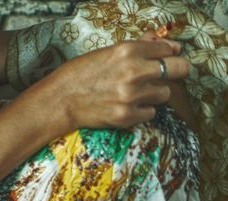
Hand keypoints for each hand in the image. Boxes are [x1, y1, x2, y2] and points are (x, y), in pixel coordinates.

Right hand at [45, 35, 189, 129]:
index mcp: (128, 51)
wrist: (58, 101)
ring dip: (153, 94)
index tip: (164, 59)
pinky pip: (151, 113)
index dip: (168, 54)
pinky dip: (141, 111)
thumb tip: (167, 45)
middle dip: (174, 71)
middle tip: (161, 76)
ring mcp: (131, 95)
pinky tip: (126, 107)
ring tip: (134, 94)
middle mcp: (134, 71)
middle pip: (179, 69)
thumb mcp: (108, 53)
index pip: (168, 49)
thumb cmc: (80, 75)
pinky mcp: (127, 116)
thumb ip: (138, 48)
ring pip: (164, 93)